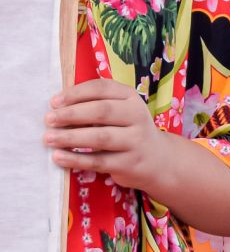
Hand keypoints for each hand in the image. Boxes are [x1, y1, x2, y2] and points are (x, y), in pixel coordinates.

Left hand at [46, 79, 168, 191]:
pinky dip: (76, 159)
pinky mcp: (130, 163)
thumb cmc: (128, 130)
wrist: (157, 159)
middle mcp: (137, 116)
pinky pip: (99, 161)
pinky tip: (59, 157)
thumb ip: (94, 105)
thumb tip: (57, 108)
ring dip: (71, 137)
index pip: (102, 88)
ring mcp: (136, 141)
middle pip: (102, 111)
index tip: (53, 102)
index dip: (76, 93)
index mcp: (131, 98)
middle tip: (48, 119)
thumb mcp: (119, 111)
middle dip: (72, 114)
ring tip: (49, 139)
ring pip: (101, 137)